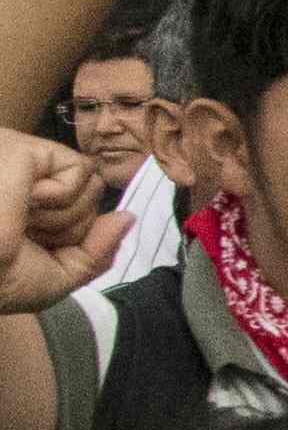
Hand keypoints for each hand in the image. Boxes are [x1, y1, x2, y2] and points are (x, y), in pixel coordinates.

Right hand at [0, 134, 127, 317]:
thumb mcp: (52, 279)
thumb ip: (95, 253)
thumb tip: (127, 218)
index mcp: (26, 210)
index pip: (85, 216)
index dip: (73, 240)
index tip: (34, 250)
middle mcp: (25, 184)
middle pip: (93, 202)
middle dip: (69, 231)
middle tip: (22, 237)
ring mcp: (23, 165)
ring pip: (91, 186)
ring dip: (62, 218)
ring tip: (18, 221)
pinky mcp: (23, 150)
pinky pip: (80, 172)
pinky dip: (59, 198)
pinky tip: (25, 202)